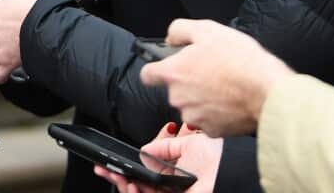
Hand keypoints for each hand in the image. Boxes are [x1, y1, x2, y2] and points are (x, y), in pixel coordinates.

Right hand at [92, 124, 220, 192]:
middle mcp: (171, 185)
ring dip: (124, 183)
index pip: (145, 170)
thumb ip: (164, 147)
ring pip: (139, 191)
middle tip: (104, 168)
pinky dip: (135, 190)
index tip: (113, 160)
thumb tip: (145, 150)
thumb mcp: (186, 144)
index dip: (128, 166)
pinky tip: (130, 182)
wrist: (229, 171)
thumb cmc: (217, 159)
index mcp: (175, 171)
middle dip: (118, 175)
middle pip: (137, 182)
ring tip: (116, 175)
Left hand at [140, 19, 292, 136]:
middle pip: (175, 89)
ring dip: (203, 98)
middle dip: (189, 82)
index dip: (157, 69)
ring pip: (192, 106)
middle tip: (211, 71)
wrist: (270, 93)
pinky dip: (218, 113)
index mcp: (173, 73)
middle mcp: (178, 98)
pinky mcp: (213, 131)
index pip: (148, 74)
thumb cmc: (242, 62)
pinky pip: (209, 120)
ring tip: (226, 86)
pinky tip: (232, 102)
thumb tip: (171, 37)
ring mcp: (194, 116)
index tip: (167, 67)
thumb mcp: (208, 30)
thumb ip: (180, 30)